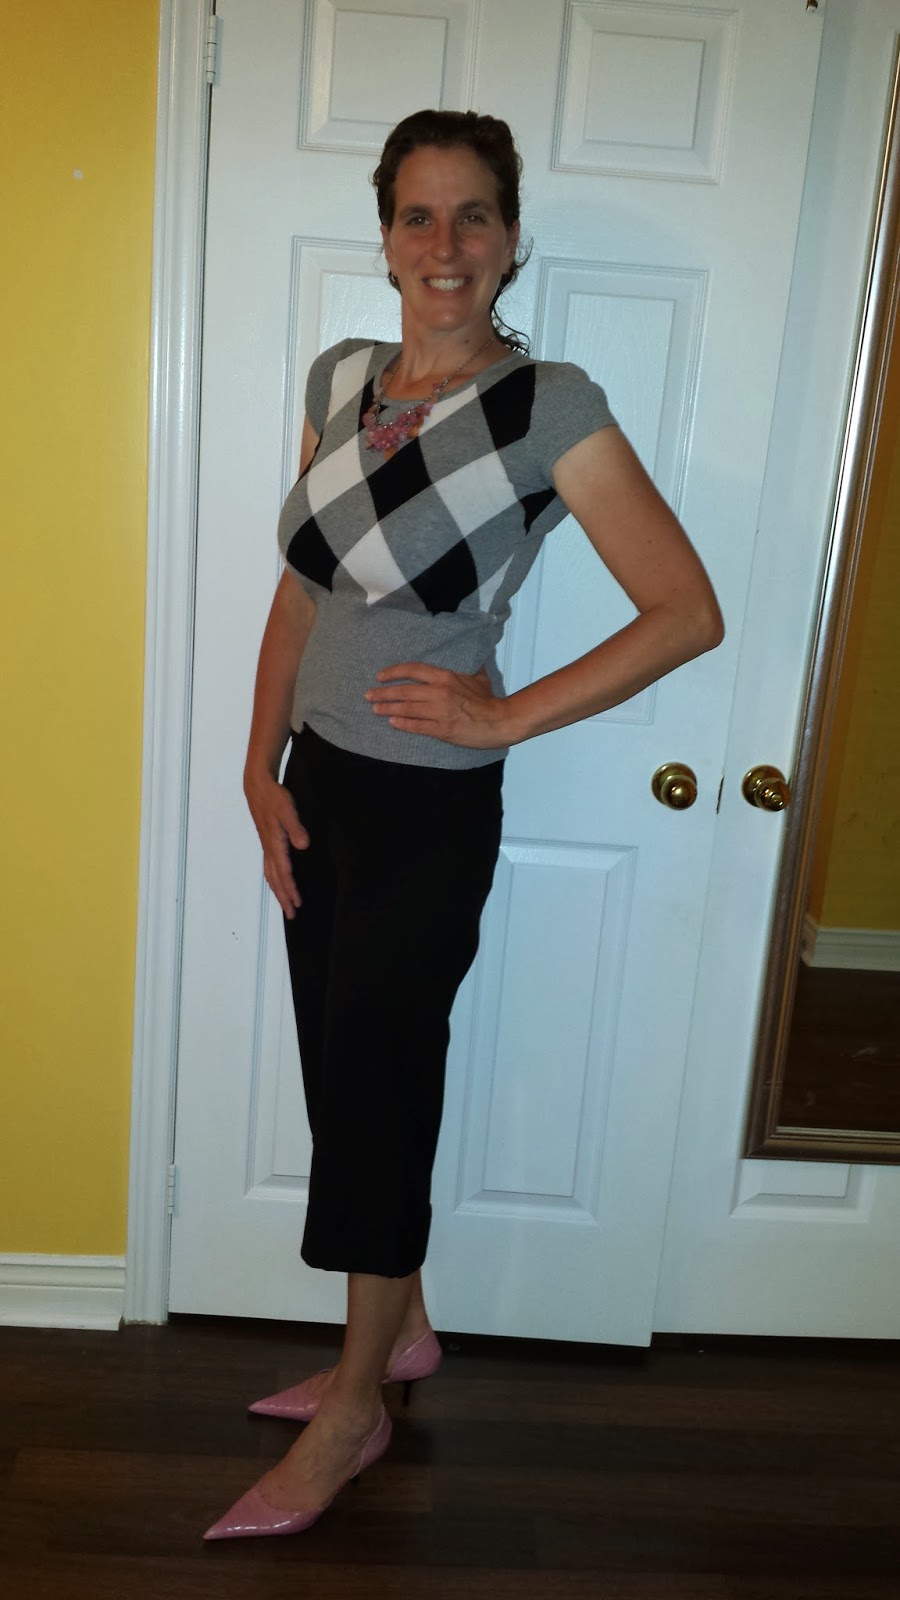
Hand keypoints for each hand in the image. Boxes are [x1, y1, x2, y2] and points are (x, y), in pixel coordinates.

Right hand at [244, 772, 308, 918]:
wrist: (258, 786)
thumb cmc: (274, 797)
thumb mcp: (287, 810)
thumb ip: (296, 827)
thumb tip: (304, 845)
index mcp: (275, 844)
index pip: (284, 873)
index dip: (291, 889)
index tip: (297, 904)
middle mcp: (269, 848)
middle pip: (275, 879)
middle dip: (283, 898)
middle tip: (291, 914)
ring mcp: (266, 846)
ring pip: (270, 874)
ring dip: (278, 891)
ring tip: (285, 904)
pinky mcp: (267, 841)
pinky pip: (269, 867)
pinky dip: (273, 879)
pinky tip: (277, 880)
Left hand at [365, 662, 508, 747]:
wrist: (500, 721)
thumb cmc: (489, 700)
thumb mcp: (478, 677)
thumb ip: (467, 667)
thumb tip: (469, 655)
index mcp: (445, 677)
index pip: (413, 670)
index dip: (393, 672)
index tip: (380, 676)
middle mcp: (438, 692)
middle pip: (404, 691)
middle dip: (383, 693)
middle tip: (369, 696)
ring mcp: (438, 712)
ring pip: (406, 709)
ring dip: (388, 709)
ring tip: (375, 710)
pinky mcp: (441, 729)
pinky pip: (416, 726)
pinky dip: (402, 724)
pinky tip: (392, 723)